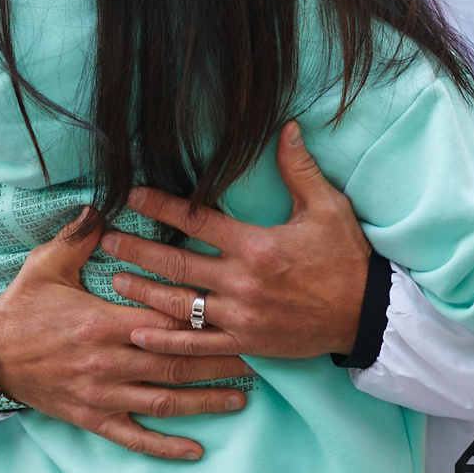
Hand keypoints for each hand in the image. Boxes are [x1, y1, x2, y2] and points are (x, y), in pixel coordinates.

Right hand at [0, 211, 252, 462]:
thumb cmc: (20, 307)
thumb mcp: (47, 263)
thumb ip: (81, 234)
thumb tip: (107, 203)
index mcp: (104, 321)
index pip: (165, 318)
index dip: (202, 318)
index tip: (238, 313)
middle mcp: (109, 361)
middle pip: (177, 361)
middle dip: (221, 361)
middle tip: (259, 358)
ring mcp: (102, 394)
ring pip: (165, 400)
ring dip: (206, 401)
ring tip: (242, 399)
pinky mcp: (92, 417)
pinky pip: (135, 436)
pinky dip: (165, 446)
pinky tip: (195, 450)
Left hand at [113, 123, 369, 359]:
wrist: (366, 315)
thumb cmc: (346, 258)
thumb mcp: (327, 208)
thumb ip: (300, 169)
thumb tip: (286, 127)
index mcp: (257, 245)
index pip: (197, 221)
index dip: (161, 206)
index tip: (131, 195)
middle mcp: (242, 282)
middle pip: (177, 263)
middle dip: (138, 249)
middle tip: (106, 238)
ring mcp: (241, 316)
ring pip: (180, 304)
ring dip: (144, 290)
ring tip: (113, 277)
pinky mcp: (245, 342)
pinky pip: (198, 345)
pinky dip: (166, 341)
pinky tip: (139, 333)